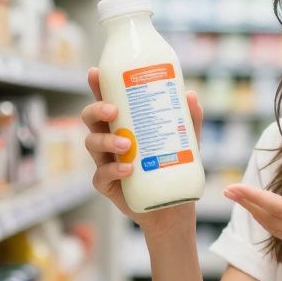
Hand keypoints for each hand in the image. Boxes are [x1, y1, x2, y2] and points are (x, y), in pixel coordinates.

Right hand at [81, 67, 203, 233]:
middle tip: (113, 111)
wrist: (174, 207)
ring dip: (106, 141)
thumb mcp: (187, 141)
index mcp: (124, 125)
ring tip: (126, 145)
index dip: (98, 86)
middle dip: (97, 110)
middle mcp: (110, 140)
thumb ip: (189, 120)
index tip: (96, 73)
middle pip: (91, 119)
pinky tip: (128, 169)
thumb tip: (190, 95)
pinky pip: (101, 175)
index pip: (107, 100)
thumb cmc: (174, 167)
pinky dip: (112, 170)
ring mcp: (105, 162)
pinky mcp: (107, 185)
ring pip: (92, 144)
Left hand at [223, 174, 281, 280]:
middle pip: (272, 221)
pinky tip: (268, 217)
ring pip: (277, 231)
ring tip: (242, 201)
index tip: (234, 188)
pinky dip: (272, 225)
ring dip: (258, 216)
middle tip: (227, 191)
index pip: (281, 209)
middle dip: (248, 205)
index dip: (255, 198)